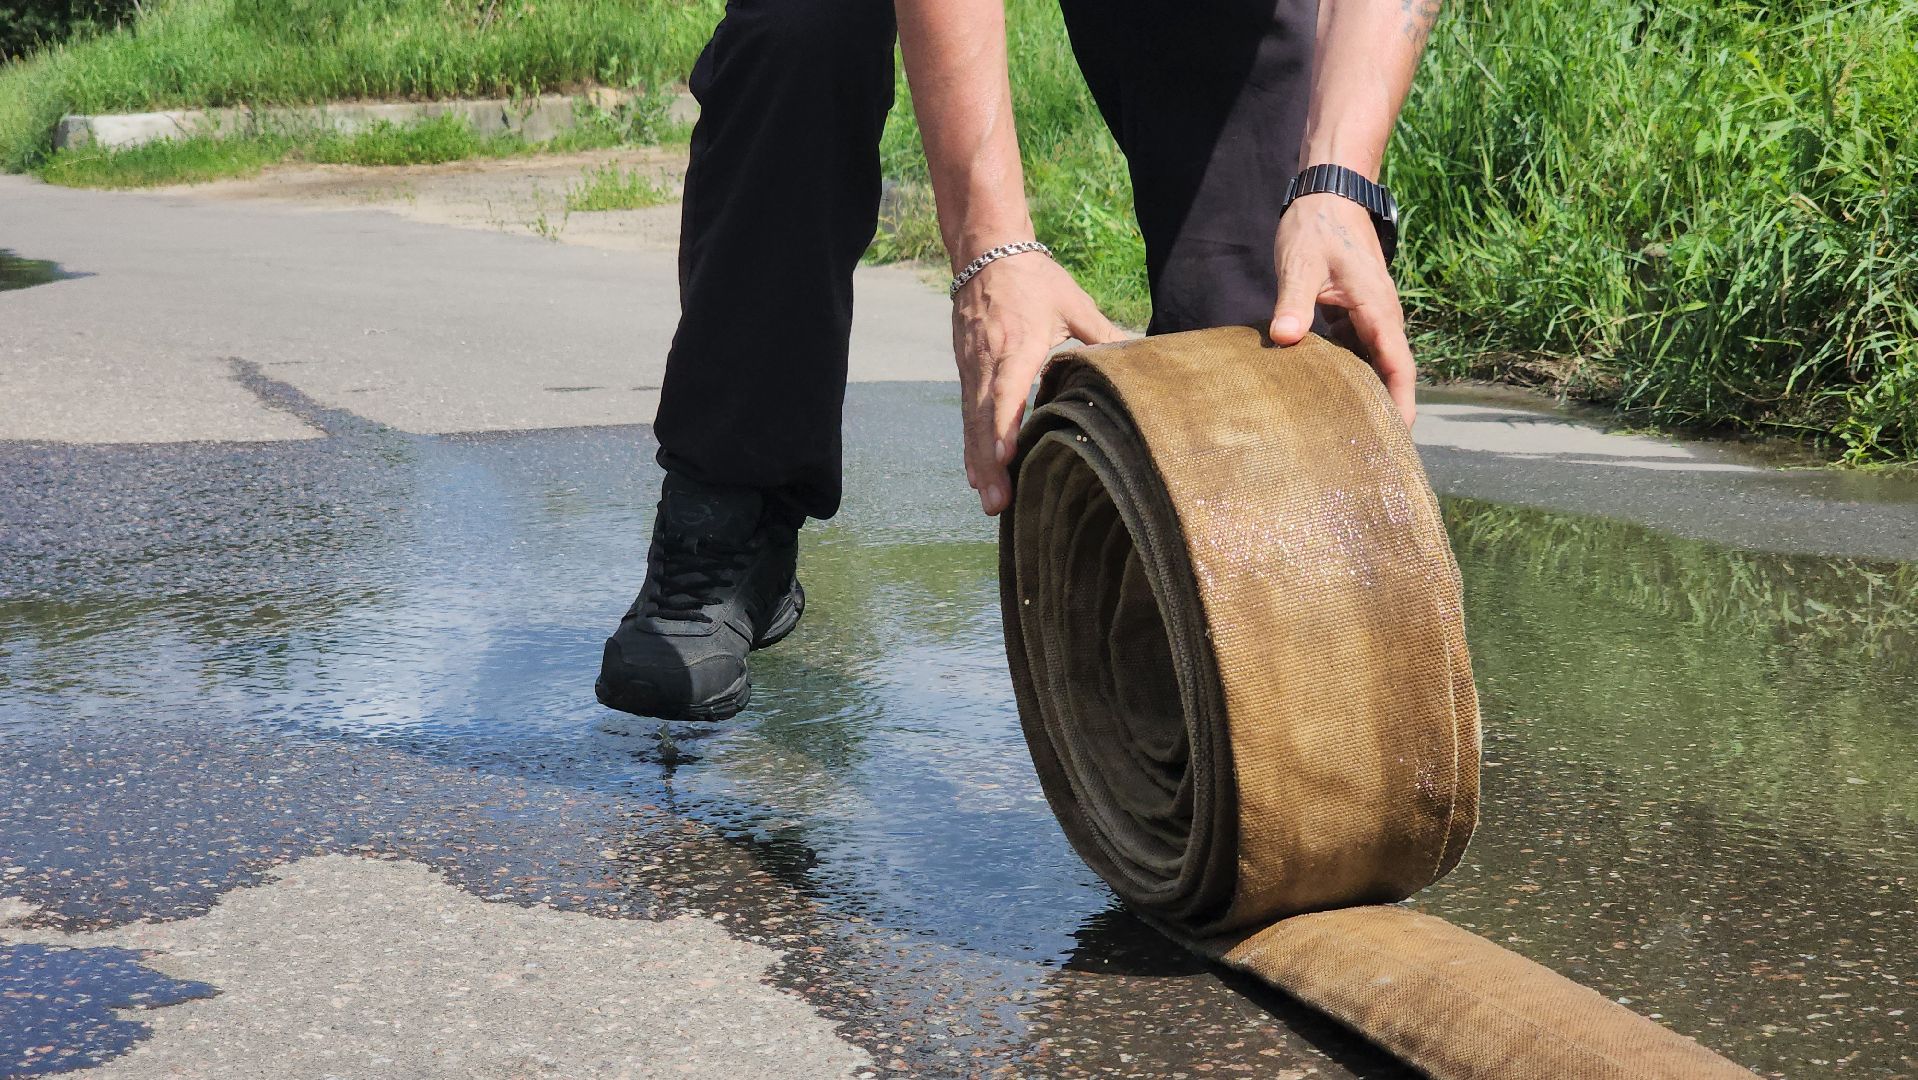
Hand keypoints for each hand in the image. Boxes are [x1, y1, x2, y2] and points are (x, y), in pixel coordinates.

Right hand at [953, 253, 1123, 514]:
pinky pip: (968, 415)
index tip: (1004, 457)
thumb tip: (1142, 357)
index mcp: (1017, 344)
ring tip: (989, 501)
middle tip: (996, 503)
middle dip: (988, 463)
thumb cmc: (1035, 280)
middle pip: (983, 419)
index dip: (1003, 425)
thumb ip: (1104, 335)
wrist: (986, 254)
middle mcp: (988, 361)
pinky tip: (978, 476)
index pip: (1005, 391)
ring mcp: (972, 368)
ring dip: (978, 463)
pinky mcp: (966, 372)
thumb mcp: (1074, 304)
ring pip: (971, 422)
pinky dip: (972, 446)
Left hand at [1268, 193, 1416, 426]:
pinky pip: (1357, 351)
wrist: (1329, 194)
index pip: (1399, 365)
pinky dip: (1348, 373)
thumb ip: (1293, 301)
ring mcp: (1369, 315)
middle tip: (1372, 451)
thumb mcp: (1301, 264)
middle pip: (1391, 372)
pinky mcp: (1353, 312)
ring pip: (1374, 363)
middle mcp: (1381, 317)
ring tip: (1349, 433)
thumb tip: (1284, 337)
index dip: (1402, 403)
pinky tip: (1326, 395)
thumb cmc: (1316, 227)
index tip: (1400, 438)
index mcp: (1377, 309)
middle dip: (1387, 409)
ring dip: (1367, 393)